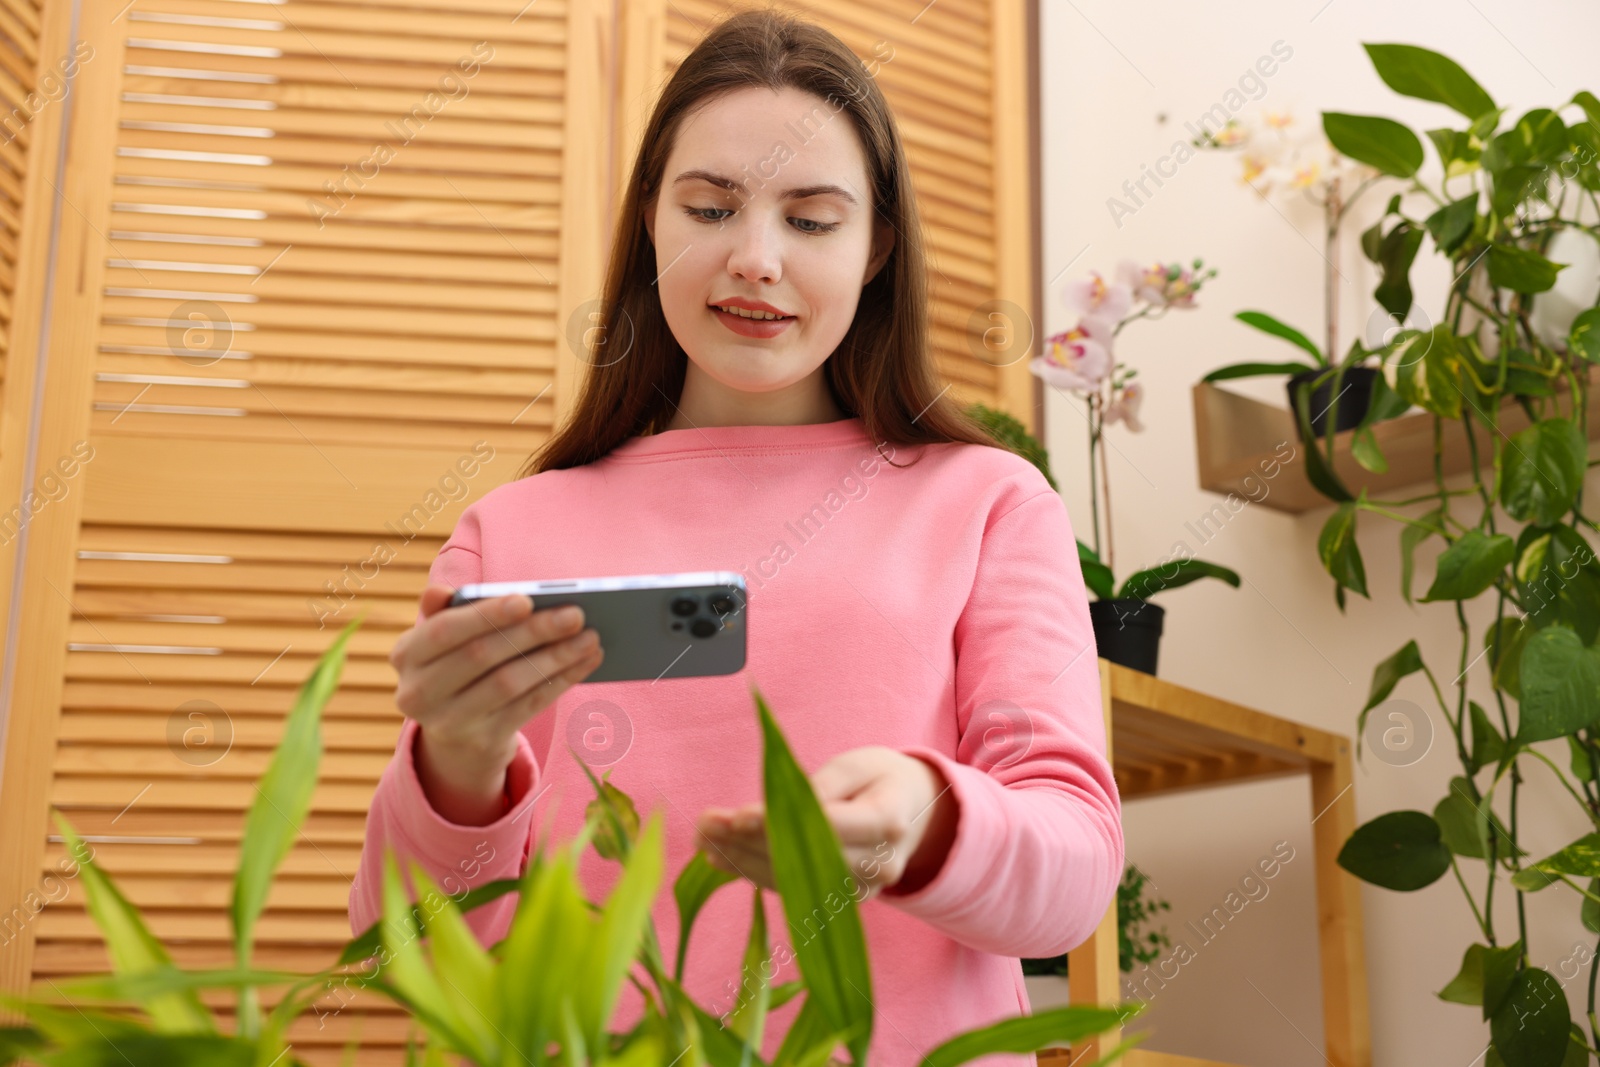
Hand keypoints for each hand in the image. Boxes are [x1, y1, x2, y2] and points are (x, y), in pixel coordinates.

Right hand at [393, 585, 604, 824]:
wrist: (454, 734)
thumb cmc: (454, 665)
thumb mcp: (440, 640)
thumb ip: (444, 612)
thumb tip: (440, 591)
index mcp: (406, 656)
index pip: (443, 631)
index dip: (485, 615)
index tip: (526, 600)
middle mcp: (419, 694)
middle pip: (483, 657)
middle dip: (533, 633)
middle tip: (575, 614)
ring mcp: (450, 723)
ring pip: (511, 684)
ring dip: (556, 658)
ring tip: (590, 637)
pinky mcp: (482, 743)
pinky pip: (529, 706)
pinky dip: (562, 680)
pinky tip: (586, 661)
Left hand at [694, 746, 958, 898]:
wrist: (914, 814)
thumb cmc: (880, 779)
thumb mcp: (858, 765)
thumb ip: (821, 787)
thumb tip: (776, 811)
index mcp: (889, 822)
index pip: (827, 827)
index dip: (779, 824)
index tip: (736, 815)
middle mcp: (879, 866)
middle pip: (804, 857)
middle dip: (748, 842)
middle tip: (704, 824)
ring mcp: (862, 890)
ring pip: (793, 878)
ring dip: (741, 859)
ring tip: (703, 838)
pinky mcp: (842, 900)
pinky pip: (792, 888)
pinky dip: (752, 872)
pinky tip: (719, 858)